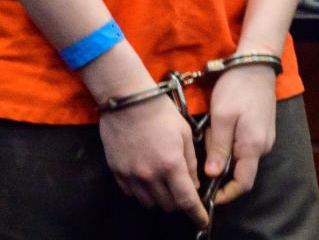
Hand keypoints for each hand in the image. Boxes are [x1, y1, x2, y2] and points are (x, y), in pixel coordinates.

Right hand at [99, 94, 208, 226]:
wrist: (125, 97)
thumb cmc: (159, 110)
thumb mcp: (184, 132)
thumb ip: (190, 161)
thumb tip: (193, 184)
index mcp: (171, 164)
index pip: (187, 201)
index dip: (196, 215)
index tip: (202, 221)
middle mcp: (150, 175)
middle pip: (168, 205)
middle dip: (178, 202)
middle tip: (180, 189)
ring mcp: (131, 174)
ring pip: (149, 203)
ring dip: (159, 198)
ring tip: (161, 183)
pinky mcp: (116, 170)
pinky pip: (131, 193)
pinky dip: (141, 191)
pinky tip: (145, 177)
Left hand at [203, 65, 277, 204]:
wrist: (256, 64)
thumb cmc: (237, 88)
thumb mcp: (222, 115)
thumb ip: (218, 146)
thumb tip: (213, 174)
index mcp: (253, 146)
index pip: (243, 183)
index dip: (227, 194)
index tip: (209, 196)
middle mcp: (263, 147)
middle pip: (242, 172)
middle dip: (221, 171)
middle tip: (201, 159)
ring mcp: (264, 138)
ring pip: (242, 157)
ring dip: (224, 154)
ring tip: (208, 137)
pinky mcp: (262, 129)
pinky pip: (245, 146)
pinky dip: (230, 144)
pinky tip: (218, 129)